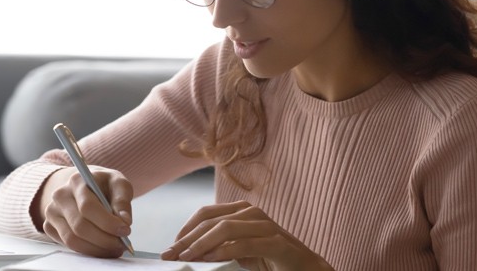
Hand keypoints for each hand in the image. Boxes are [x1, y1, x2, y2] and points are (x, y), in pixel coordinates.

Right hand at [39, 166, 132, 257]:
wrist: (85, 186)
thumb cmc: (103, 185)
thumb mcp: (118, 184)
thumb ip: (122, 201)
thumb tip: (124, 221)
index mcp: (77, 181)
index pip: (88, 207)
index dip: (107, 223)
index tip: (125, 231)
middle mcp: (60, 196)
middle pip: (80, 226)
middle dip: (104, 240)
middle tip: (122, 244)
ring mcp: (52, 212)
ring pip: (72, 240)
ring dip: (97, 249)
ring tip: (114, 248)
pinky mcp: (50, 226)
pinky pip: (68, 245)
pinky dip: (87, 250)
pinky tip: (101, 247)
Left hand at [160, 201, 332, 270]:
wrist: (307, 270)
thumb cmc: (271, 261)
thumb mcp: (241, 252)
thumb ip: (220, 248)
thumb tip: (188, 253)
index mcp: (243, 211)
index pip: (205, 213)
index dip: (184, 230)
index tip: (169, 248)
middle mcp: (253, 214)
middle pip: (211, 220)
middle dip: (186, 239)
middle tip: (170, 255)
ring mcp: (266, 226)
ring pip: (225, 228)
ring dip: (201, 244)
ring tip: (186, 258)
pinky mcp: (277, 243)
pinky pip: (244, 244)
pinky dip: (223, 251)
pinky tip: (209, 260)